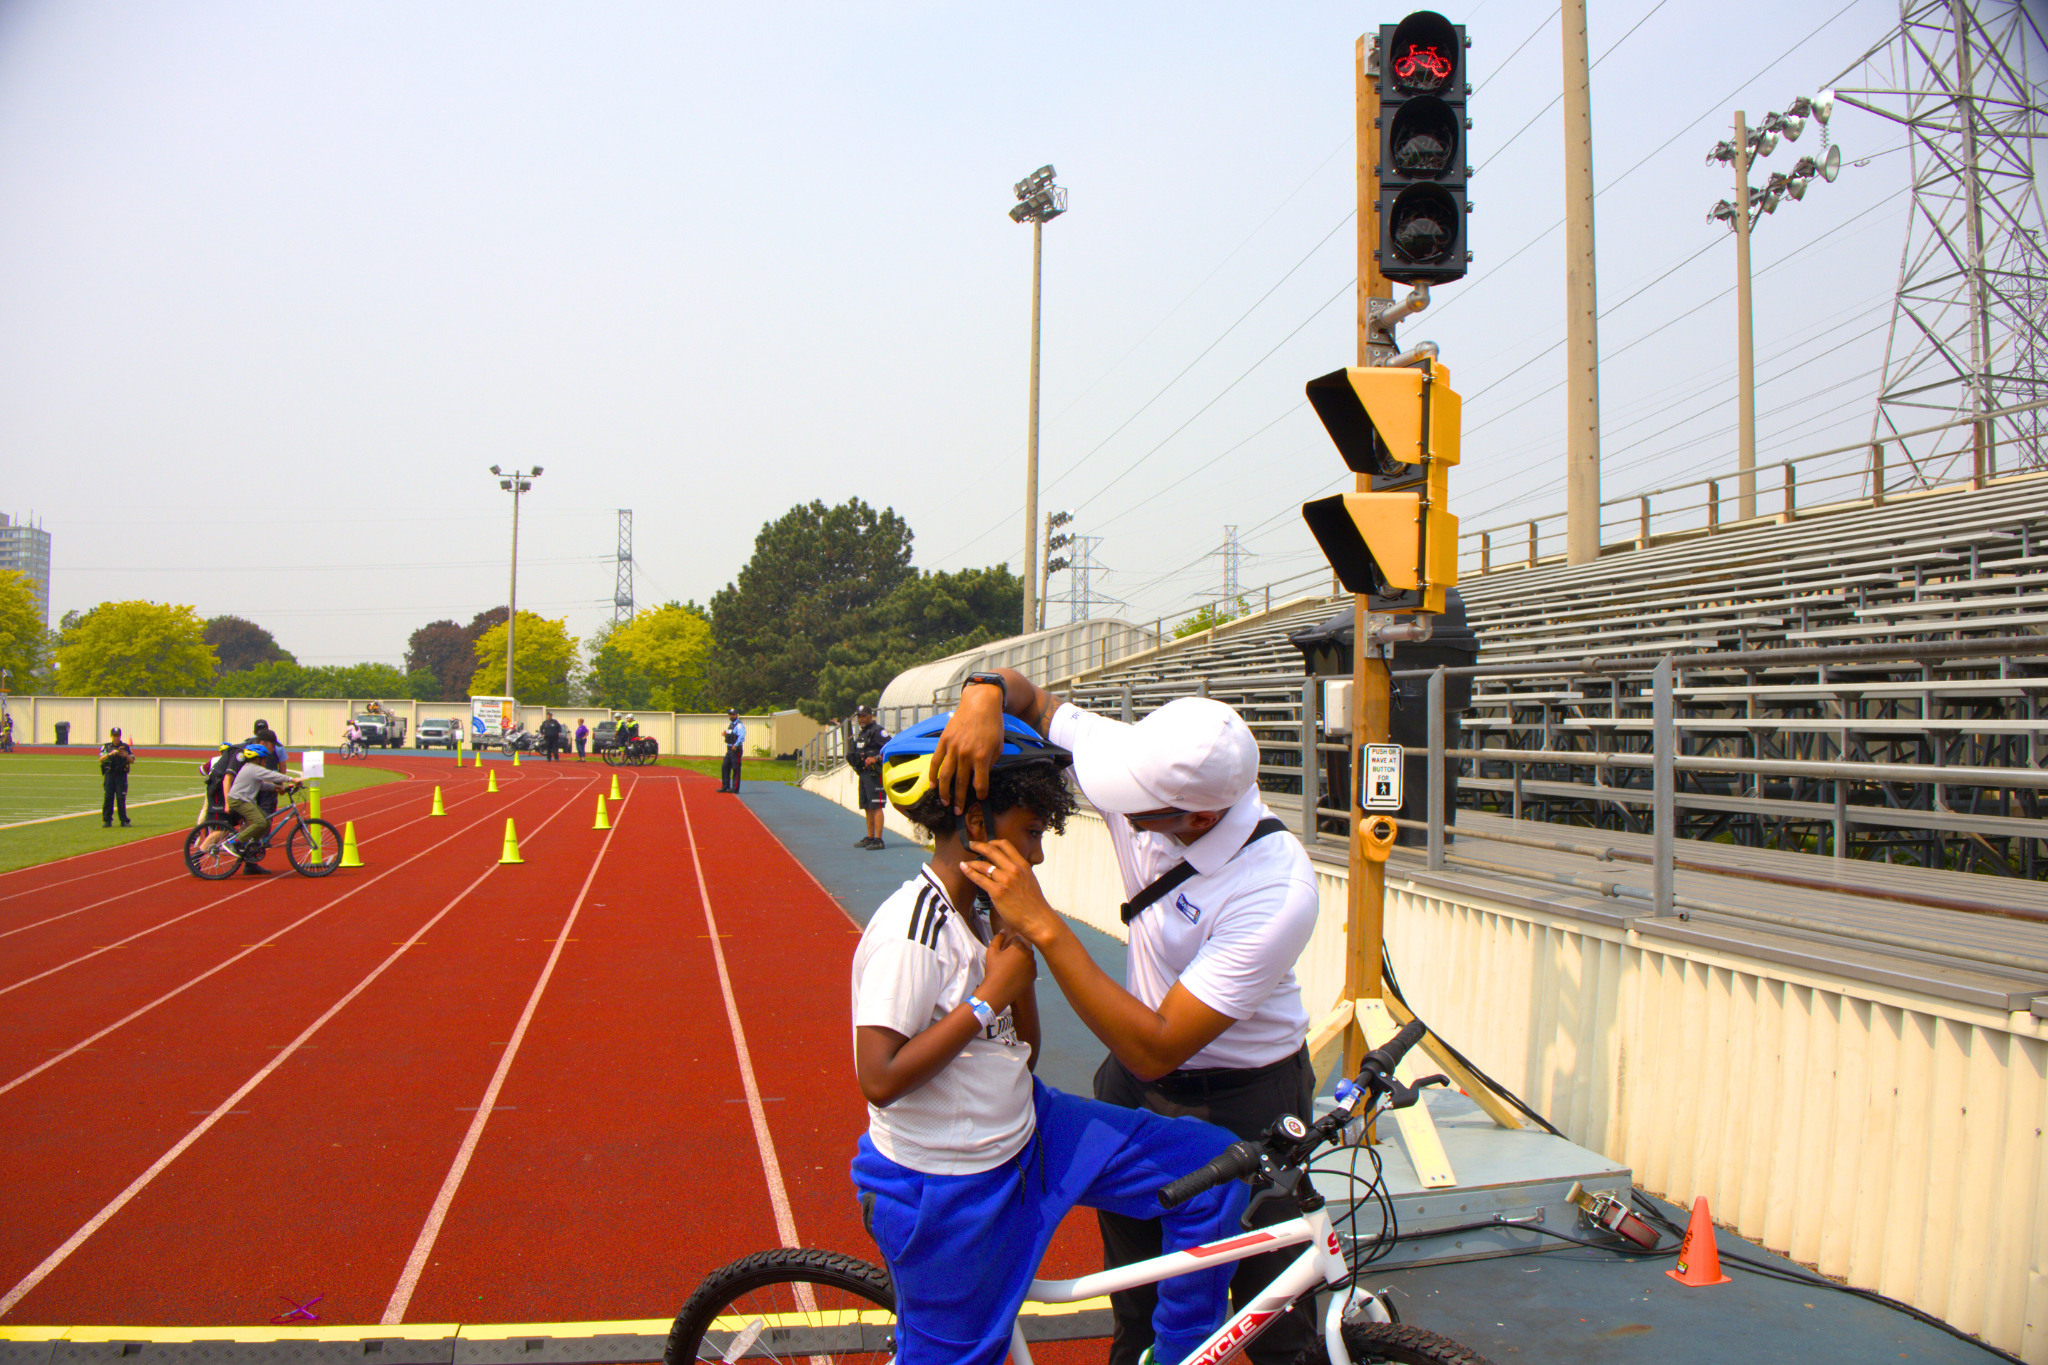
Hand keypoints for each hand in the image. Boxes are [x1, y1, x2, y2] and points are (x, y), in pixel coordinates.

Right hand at [931, 685, 1007, 811]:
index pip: (980, 782)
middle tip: (958, 811)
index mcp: (981, 756)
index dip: (980, 793)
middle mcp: (965, 754)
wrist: (980, 702)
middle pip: (960, 783)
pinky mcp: (944, 741)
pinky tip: (932, 785)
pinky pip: (936, 761)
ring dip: (944, 792)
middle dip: (960, 799)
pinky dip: (932, 774)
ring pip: (945, 775)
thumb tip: (982, 776)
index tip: (980, 798)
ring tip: (945, 803)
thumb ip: (990, 762)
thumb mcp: (998, 745)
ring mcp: (952, 748)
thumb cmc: (992, 724)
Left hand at [959, 839, 1061, 947]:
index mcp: (1023, 865)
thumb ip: (1018, 872)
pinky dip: (969, 871)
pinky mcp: (997, 892)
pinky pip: (979, 878)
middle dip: (979, 845)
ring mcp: (1005, 880)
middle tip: (972, 845)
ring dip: (972, 861)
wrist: (1037, 919)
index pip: (1006, 845)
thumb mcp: (1029, 880)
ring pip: (983, 865)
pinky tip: (964, 868)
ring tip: (966, 862)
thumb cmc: (1034, 903)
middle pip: (992, 851)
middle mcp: (1014, 869)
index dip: (993, 841)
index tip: (986, 843)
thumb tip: (1005, 868)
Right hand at [978, 929, 1036, 1010]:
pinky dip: (1025, 968)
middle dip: (1017, 950)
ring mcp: (1034, 965)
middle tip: (1007, 960)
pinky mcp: (1034, 974)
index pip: (1016, 937)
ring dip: (1022, 959)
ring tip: (1011, 968)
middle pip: (1024, 947)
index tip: (1003, 951)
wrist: (998, 991)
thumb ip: (998, 937)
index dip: (1008, 944)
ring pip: (1028, 957)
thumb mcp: (991, 951)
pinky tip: (1016, 974)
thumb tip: (1004, 930)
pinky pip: (1030, 967)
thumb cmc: (993, 969)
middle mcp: (1030, 953)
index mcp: (1020, 945)